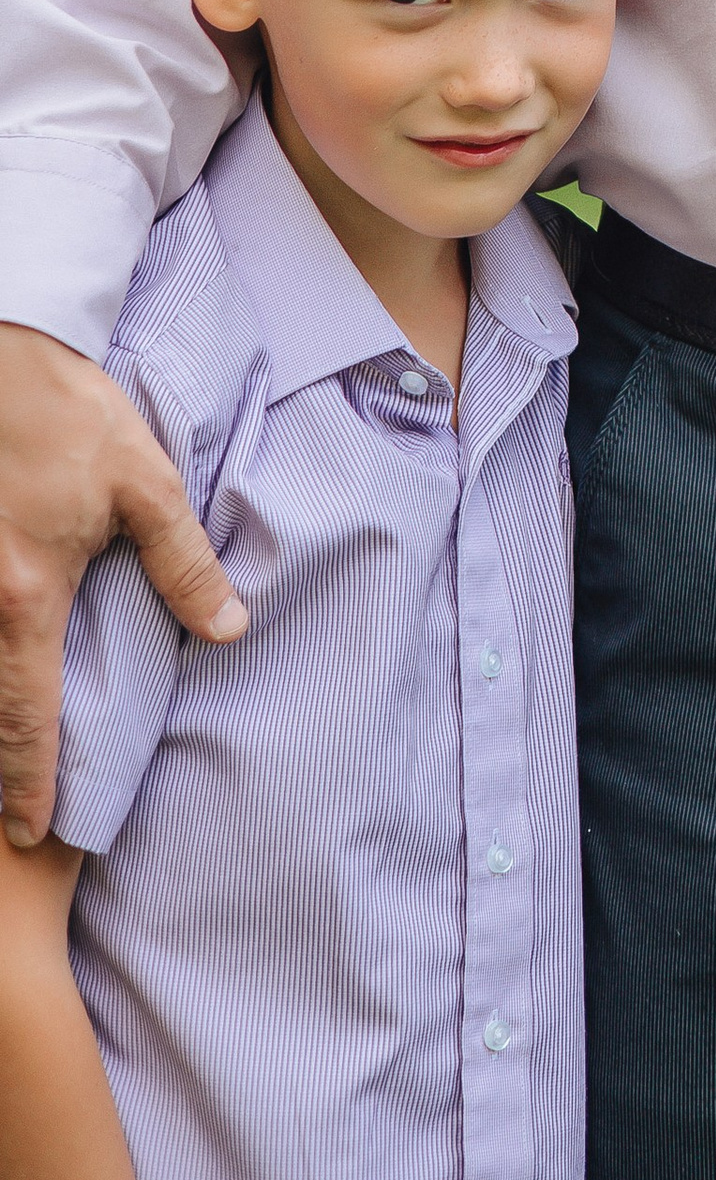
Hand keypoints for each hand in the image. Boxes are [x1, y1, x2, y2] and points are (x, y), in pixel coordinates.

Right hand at [0, 328, 241, 850]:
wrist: (3, 349)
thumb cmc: (71, 415)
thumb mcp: (144, 484)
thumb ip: (183, 563)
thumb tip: (230, 628)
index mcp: (27, 596)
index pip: (29, 714)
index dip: (31, 778)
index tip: (33, 830)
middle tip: (13, 818)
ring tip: (5, 760)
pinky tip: (2, 680)